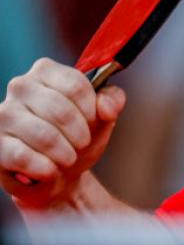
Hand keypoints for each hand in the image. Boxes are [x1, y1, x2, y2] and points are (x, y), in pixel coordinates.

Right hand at [0, 58, 125, 207]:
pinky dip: (44, 167)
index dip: (91, 110)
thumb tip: (106, 106)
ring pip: (43, 134)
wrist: (58, 172)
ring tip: (68, 158)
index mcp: (46, 71)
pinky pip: (22, 156)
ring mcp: (3, 115)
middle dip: (79, 134)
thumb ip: (112, 101)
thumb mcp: (102, 116)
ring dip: (65, 153)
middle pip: (60, 110)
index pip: (75, 84)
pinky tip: (51, 171)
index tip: (94, 122)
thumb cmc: (77, 137)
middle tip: (82, 144)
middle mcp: (20, 87)